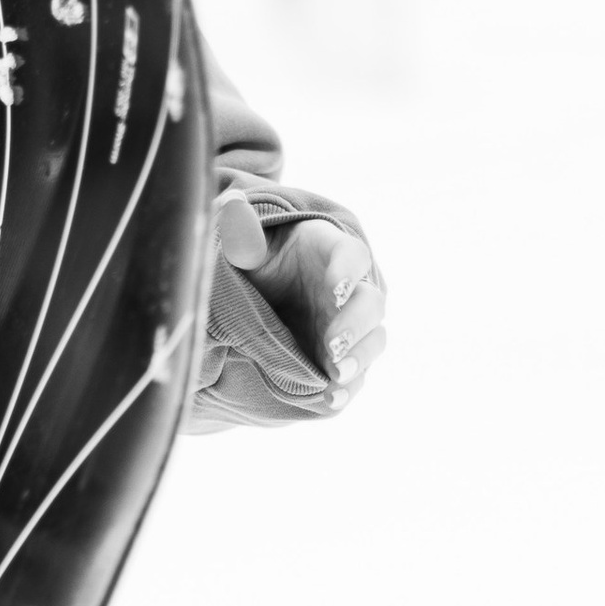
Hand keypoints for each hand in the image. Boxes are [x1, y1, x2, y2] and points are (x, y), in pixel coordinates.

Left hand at [216, 199, 387, 398]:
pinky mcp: (345, 357)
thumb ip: (244, 236)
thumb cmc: (263, 265)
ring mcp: (352, 326)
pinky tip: (331, 399)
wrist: (267, 299)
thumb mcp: (249, 251)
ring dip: (358, 359)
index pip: (350, 255)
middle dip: (355, 325)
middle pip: (370, 304)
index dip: (348, 270)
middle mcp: (351, 291)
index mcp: (333, 253)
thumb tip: (232, 206)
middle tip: (333, 345)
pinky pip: (358, 374)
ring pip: (372, 341)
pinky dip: (347, 389)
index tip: (336, 287)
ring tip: (336, 375)